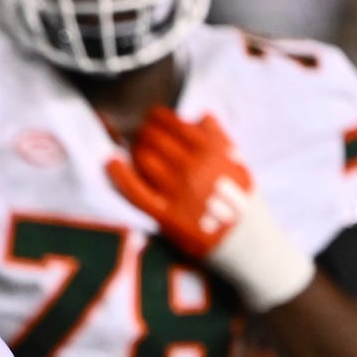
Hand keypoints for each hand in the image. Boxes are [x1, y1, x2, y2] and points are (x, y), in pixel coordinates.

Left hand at [107, 110, 312, 311]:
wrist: (245, 241)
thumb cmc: (241, 200)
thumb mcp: (238, 163)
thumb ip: (219, 138)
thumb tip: (200, 116)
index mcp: (211, 150)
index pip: (173, 124)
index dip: (158, 118)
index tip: (153, 120)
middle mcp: (193, 167)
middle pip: (154, 139)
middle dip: (143, 133)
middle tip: (140, 136)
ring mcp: (178, 191)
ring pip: (144, 160)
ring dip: (134, 151)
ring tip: (134, 151)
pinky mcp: (166, 215)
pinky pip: (136, 191)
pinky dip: (121, 175)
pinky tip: (111, 163)